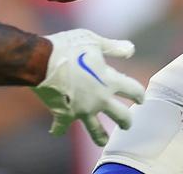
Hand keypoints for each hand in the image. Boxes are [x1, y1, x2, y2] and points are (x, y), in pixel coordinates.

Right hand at [32, 29, 145, 145]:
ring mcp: (82, 110)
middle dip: (126, 121)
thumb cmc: (68, 47)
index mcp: (108, 80)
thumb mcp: (94, 41)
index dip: (139, 94)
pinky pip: (61, 127)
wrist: (41, 60)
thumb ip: (113, 47)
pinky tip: (55, 131)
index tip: (140, 98)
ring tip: (103, 141)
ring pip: (96, 131)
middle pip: (120, 116)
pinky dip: (57, 129)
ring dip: (101, 137)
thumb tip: (131, 50)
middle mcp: (99, 99)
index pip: (132, 90)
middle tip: (127, 123)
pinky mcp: (64, 115)